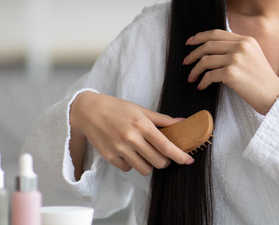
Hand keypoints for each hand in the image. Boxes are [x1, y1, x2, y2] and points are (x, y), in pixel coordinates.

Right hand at [69, 92, 193, 176]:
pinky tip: (130, 153)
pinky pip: (128, 168)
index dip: (180, 155)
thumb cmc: (117, 109)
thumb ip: (163, 120)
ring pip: (144, 169)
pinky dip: (132, 164)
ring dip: (150, 164)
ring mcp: (119, 149)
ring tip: (146, 154)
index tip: (189, 160)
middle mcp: (131, 138)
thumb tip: (183, 122)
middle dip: (165, 161)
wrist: (89, 111)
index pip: (166, 146)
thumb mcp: (141, 111)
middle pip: (158, 161)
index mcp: (142, 125)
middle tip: (163, 155)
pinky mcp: (110, 157)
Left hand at [183, 29, 278, 114]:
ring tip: (192, 77)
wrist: (274, 96)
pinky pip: (209, 75)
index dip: (200, 36)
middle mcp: (241, 46)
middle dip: (193, 53)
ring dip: (195, 70)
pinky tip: (201, 86)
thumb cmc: (262, 81)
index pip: (217, 33)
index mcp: (246, 40)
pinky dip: (202, 81)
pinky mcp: (231, 73)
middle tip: (186, 62)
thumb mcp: (253, 57)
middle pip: (208, 45)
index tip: (190, 43)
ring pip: (206, 60)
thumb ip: (237, 49)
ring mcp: (236, 59)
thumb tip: (212, 51)